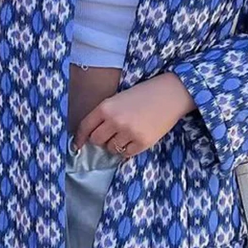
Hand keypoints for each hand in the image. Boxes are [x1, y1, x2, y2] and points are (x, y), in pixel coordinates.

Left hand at [73, 73, 194, 157]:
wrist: (170, 94)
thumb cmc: (144, 94)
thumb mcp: (119, 98)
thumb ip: (106, 114)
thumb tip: (93, 134)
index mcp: (106, 107)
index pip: (85, 126)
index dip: (79, 138)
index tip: (77, 145)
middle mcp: (115, 121)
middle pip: (96, 140)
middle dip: (100, 139)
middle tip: (110, 133)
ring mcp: (128, 133)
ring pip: (111, 148)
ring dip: (115, 144)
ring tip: (126, 133)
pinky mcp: (142, 143)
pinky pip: (126, 154)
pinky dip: (128, 149)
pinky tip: (135, 138)